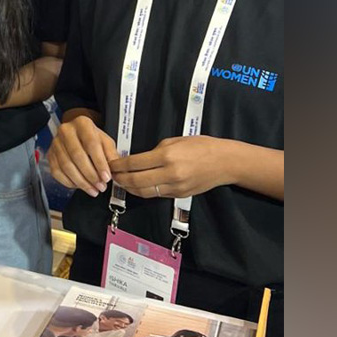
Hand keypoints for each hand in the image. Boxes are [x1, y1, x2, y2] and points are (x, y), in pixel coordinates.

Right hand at [47, 115, 117, 196]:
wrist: (77, 135)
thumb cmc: (92, 138)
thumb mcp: (106, 142)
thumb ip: (111, 155)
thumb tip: (113, 170)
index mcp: (82, 124)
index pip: (91, 144)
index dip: (99, 162)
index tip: (106, 177)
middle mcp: (66, 131)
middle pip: (77, 156)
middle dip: (90, 175)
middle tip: (100, 186)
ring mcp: (56, 143)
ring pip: (66, 166)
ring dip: (81, 181)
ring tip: (93, 189)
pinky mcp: (50, 155)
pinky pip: (57, 172)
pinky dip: (69, 182)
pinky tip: (80, 186)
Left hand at [109, 135, 234, 200]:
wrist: (224, 162)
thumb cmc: (201, 146)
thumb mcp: (175, 141)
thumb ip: (155, 151)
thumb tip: (138, 160)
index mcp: (166, 156)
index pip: (134, 163)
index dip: (119, 165)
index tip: (112, 164)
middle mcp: (169, 173)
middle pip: (135, 181)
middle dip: (120, 178)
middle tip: (112, 175)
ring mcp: (174, 187)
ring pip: (144, 192)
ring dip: (129, 188)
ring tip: (122, 182)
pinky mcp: (179, 195)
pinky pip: (156, 194)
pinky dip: (144, 191)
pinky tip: (137, 186)